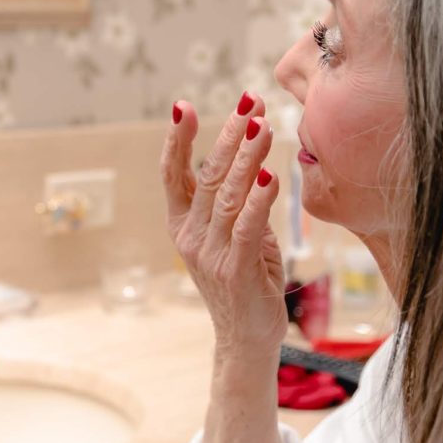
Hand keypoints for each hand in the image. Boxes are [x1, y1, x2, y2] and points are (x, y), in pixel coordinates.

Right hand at [161, 95, 286, 356]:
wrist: (247, 340)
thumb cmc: (244, 283)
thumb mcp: (233, 237)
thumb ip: (236, 205)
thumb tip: (252, 164)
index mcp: (182, 226)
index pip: (173, 175)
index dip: (177, 140)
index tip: (184, 106)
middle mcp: (190, 237)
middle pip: (206, 176)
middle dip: (228, 136)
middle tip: (248, 102)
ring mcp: (210, 254)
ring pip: (228, 195)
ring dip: (247, 158)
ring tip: (265, 127)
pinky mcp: (236, 269)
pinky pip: (247, 226)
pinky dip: (259, 199)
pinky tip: (269, 175)